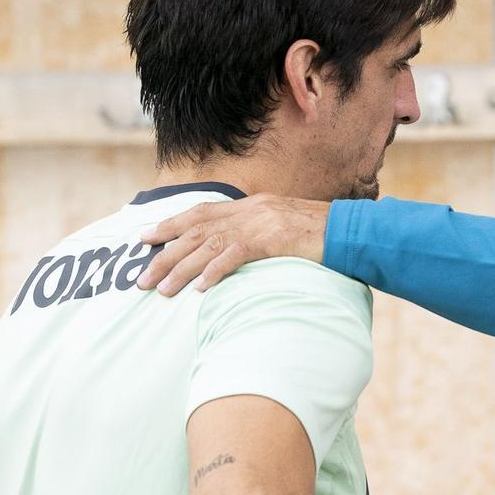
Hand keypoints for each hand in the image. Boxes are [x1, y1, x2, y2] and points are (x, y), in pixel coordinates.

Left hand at [136, 194, 330, 295]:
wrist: (350, 230)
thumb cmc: (321, 234)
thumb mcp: (284, 227)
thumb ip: (258, 233)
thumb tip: (235, 252)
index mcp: (251, 205)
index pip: (201, 213)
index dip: (170, 225)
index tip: (144, 239)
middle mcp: (250, 210)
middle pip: (197, 231)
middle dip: (166, 255)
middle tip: (143, 278)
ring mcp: (261, 222)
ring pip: (209, 244)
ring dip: (182, 269)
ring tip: (162, 289)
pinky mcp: (273, 238)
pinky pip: (236, 254)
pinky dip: (215, 270)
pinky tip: (200, 288)